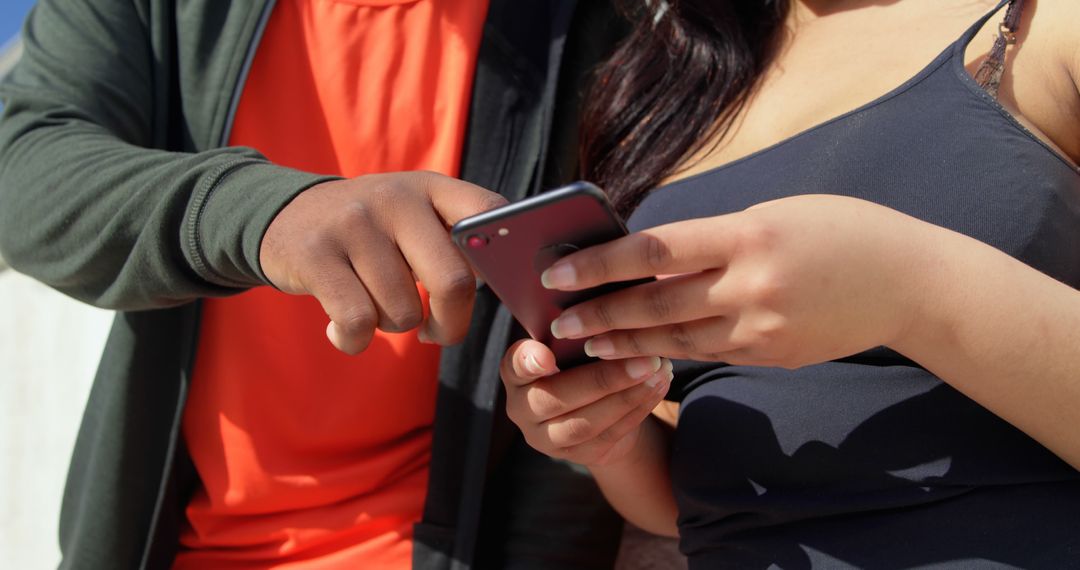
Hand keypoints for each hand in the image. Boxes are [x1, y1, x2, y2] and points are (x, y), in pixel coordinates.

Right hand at [259, 171, 506, 353]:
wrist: (283, 217)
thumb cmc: (369, 233)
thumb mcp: (412, 216)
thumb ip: (454, 239)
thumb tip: (502, 280)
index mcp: (431, 188)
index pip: (490, 211)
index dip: (502, 257)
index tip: (492, 287)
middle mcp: (396, 198)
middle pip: (453, 282)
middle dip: (451, 324)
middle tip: (436, 332)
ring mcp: (354, 223)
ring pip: (402, 311)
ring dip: (392, 327)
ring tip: (373, 308)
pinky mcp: (316, 254)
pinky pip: (357, 323)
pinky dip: (354, 341)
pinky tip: (344, 330)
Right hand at [501, 339, 672, 465]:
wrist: (596, 411)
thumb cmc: (580, 362)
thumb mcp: (570, 345)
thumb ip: (575, 332)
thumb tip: (603, 303)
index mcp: (516, 374)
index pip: (513, 365)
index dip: (527, 361)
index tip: (547, 354)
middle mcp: (522, 409)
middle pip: (556, 398)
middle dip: (604, 379)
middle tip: (645, 359)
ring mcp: (546, 438)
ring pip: (585, 423)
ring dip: (626, 397)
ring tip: (658, 372)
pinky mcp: (577, 456)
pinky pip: (608, 435)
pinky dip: (637, 410)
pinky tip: (659, 387)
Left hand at [543, 195, 940, 367]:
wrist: (909, 283)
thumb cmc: (841, 231)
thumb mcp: (775, 215)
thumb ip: (717, 240)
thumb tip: (656, 261)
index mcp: (749, 235)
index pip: (655, 251)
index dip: (600, 265)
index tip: (558, 274)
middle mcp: (751, 285)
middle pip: (656, 306)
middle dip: (600, 316)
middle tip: (557, 325)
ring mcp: (762, 328)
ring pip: (676, 341)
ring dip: (625, 343)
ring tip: (587, 345)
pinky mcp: (772, 356)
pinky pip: (710, 352)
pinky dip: (670, 353)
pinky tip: (641, 352)